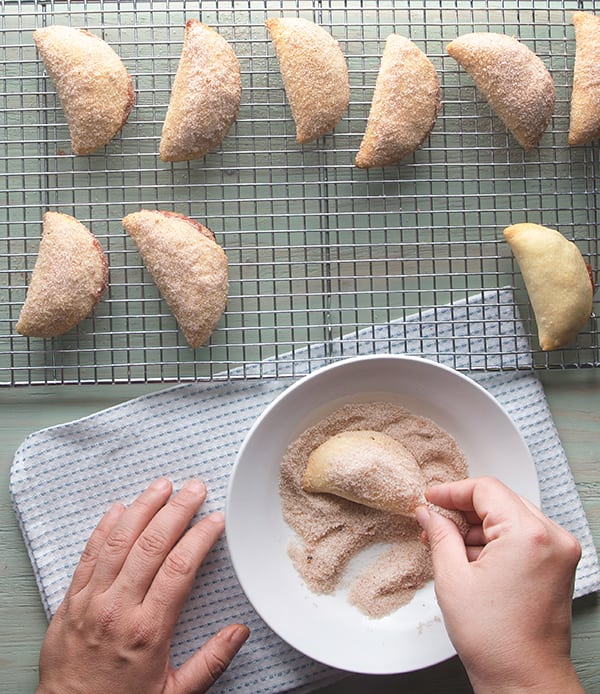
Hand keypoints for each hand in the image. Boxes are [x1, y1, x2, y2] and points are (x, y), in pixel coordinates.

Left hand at [37, 478, 248, 693]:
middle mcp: (118, 609)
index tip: (215, 519)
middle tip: (194, 488)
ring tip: (161, 486)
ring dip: (142, 508)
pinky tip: (118, 509)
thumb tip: (240, 631)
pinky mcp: (71, 601)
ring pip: (118, 542)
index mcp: (148, 630)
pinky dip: (104, 528)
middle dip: (176, 510)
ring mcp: (90, 601)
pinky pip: (89, 555)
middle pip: (151, 545)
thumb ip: (211, 661)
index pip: (179, 568)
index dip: (200, 537)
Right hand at [416, 476, 582, 693]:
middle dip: (463, 510)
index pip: (485, 489)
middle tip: (434, 521)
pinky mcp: (558, 565)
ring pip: (510, 517)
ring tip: (447, 545)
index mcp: (528, 534)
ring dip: (478, 527)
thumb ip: (439, 535)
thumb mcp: (452, 579)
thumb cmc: (496, 640)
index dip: (452, 491)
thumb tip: (429, 513)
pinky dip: (496, 541)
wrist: (525, 681)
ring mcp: (559, 552)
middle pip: (499, 501)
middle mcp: (552, 537)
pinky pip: (522, 536)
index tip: (431, 499)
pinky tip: (469, 557)